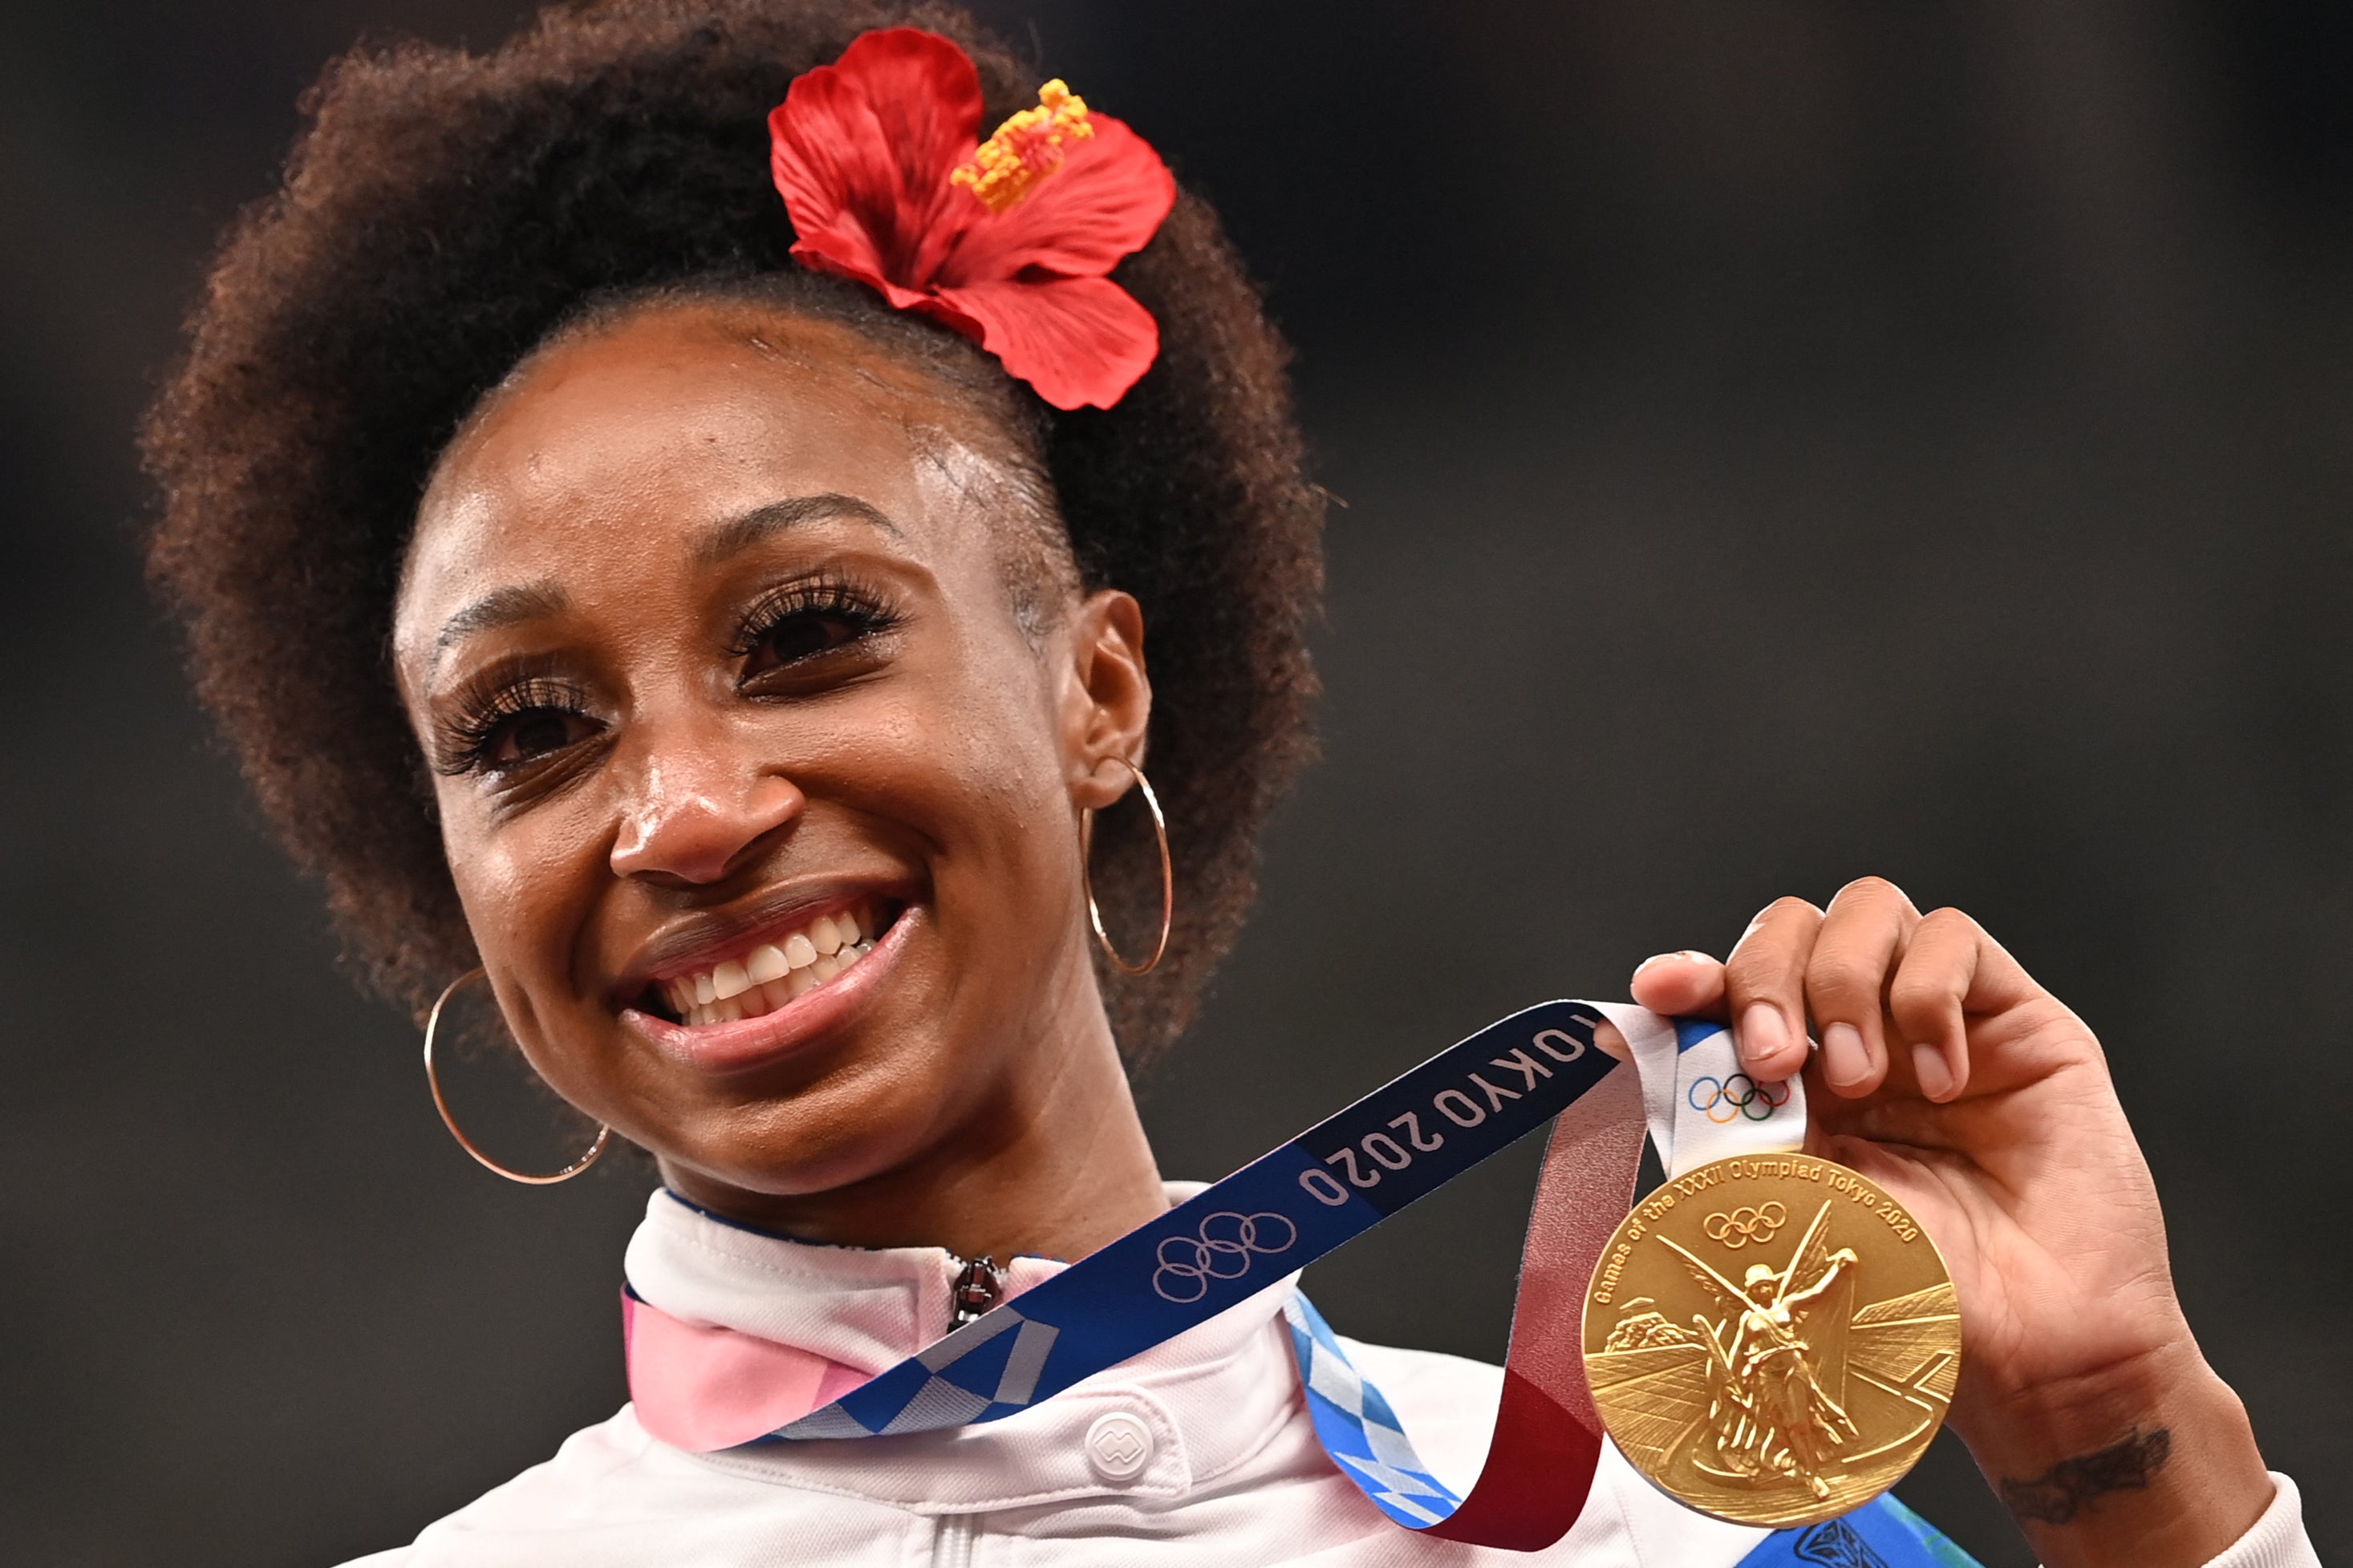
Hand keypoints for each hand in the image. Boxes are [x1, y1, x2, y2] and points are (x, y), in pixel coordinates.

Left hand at [1631, 878, 2271, 1567]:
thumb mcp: (1784, 1203)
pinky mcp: (2012, 1015)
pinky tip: (1943, 1082)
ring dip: (1843, 983)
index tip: (1663, 991)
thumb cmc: (1913, 1291)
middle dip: (1765, 978)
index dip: (1691, 976)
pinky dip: (1929, 996)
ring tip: (1861, 1079)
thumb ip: (1720, 1122)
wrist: (2036, 1345)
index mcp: (1785, 1083)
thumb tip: (1636, 1051)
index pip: (1723, 988)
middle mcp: (1852, 1038)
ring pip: (1865, 910)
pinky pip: (1952, 937)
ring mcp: (1931, 1020)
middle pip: (1787, 929)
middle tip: (1776, 1062)